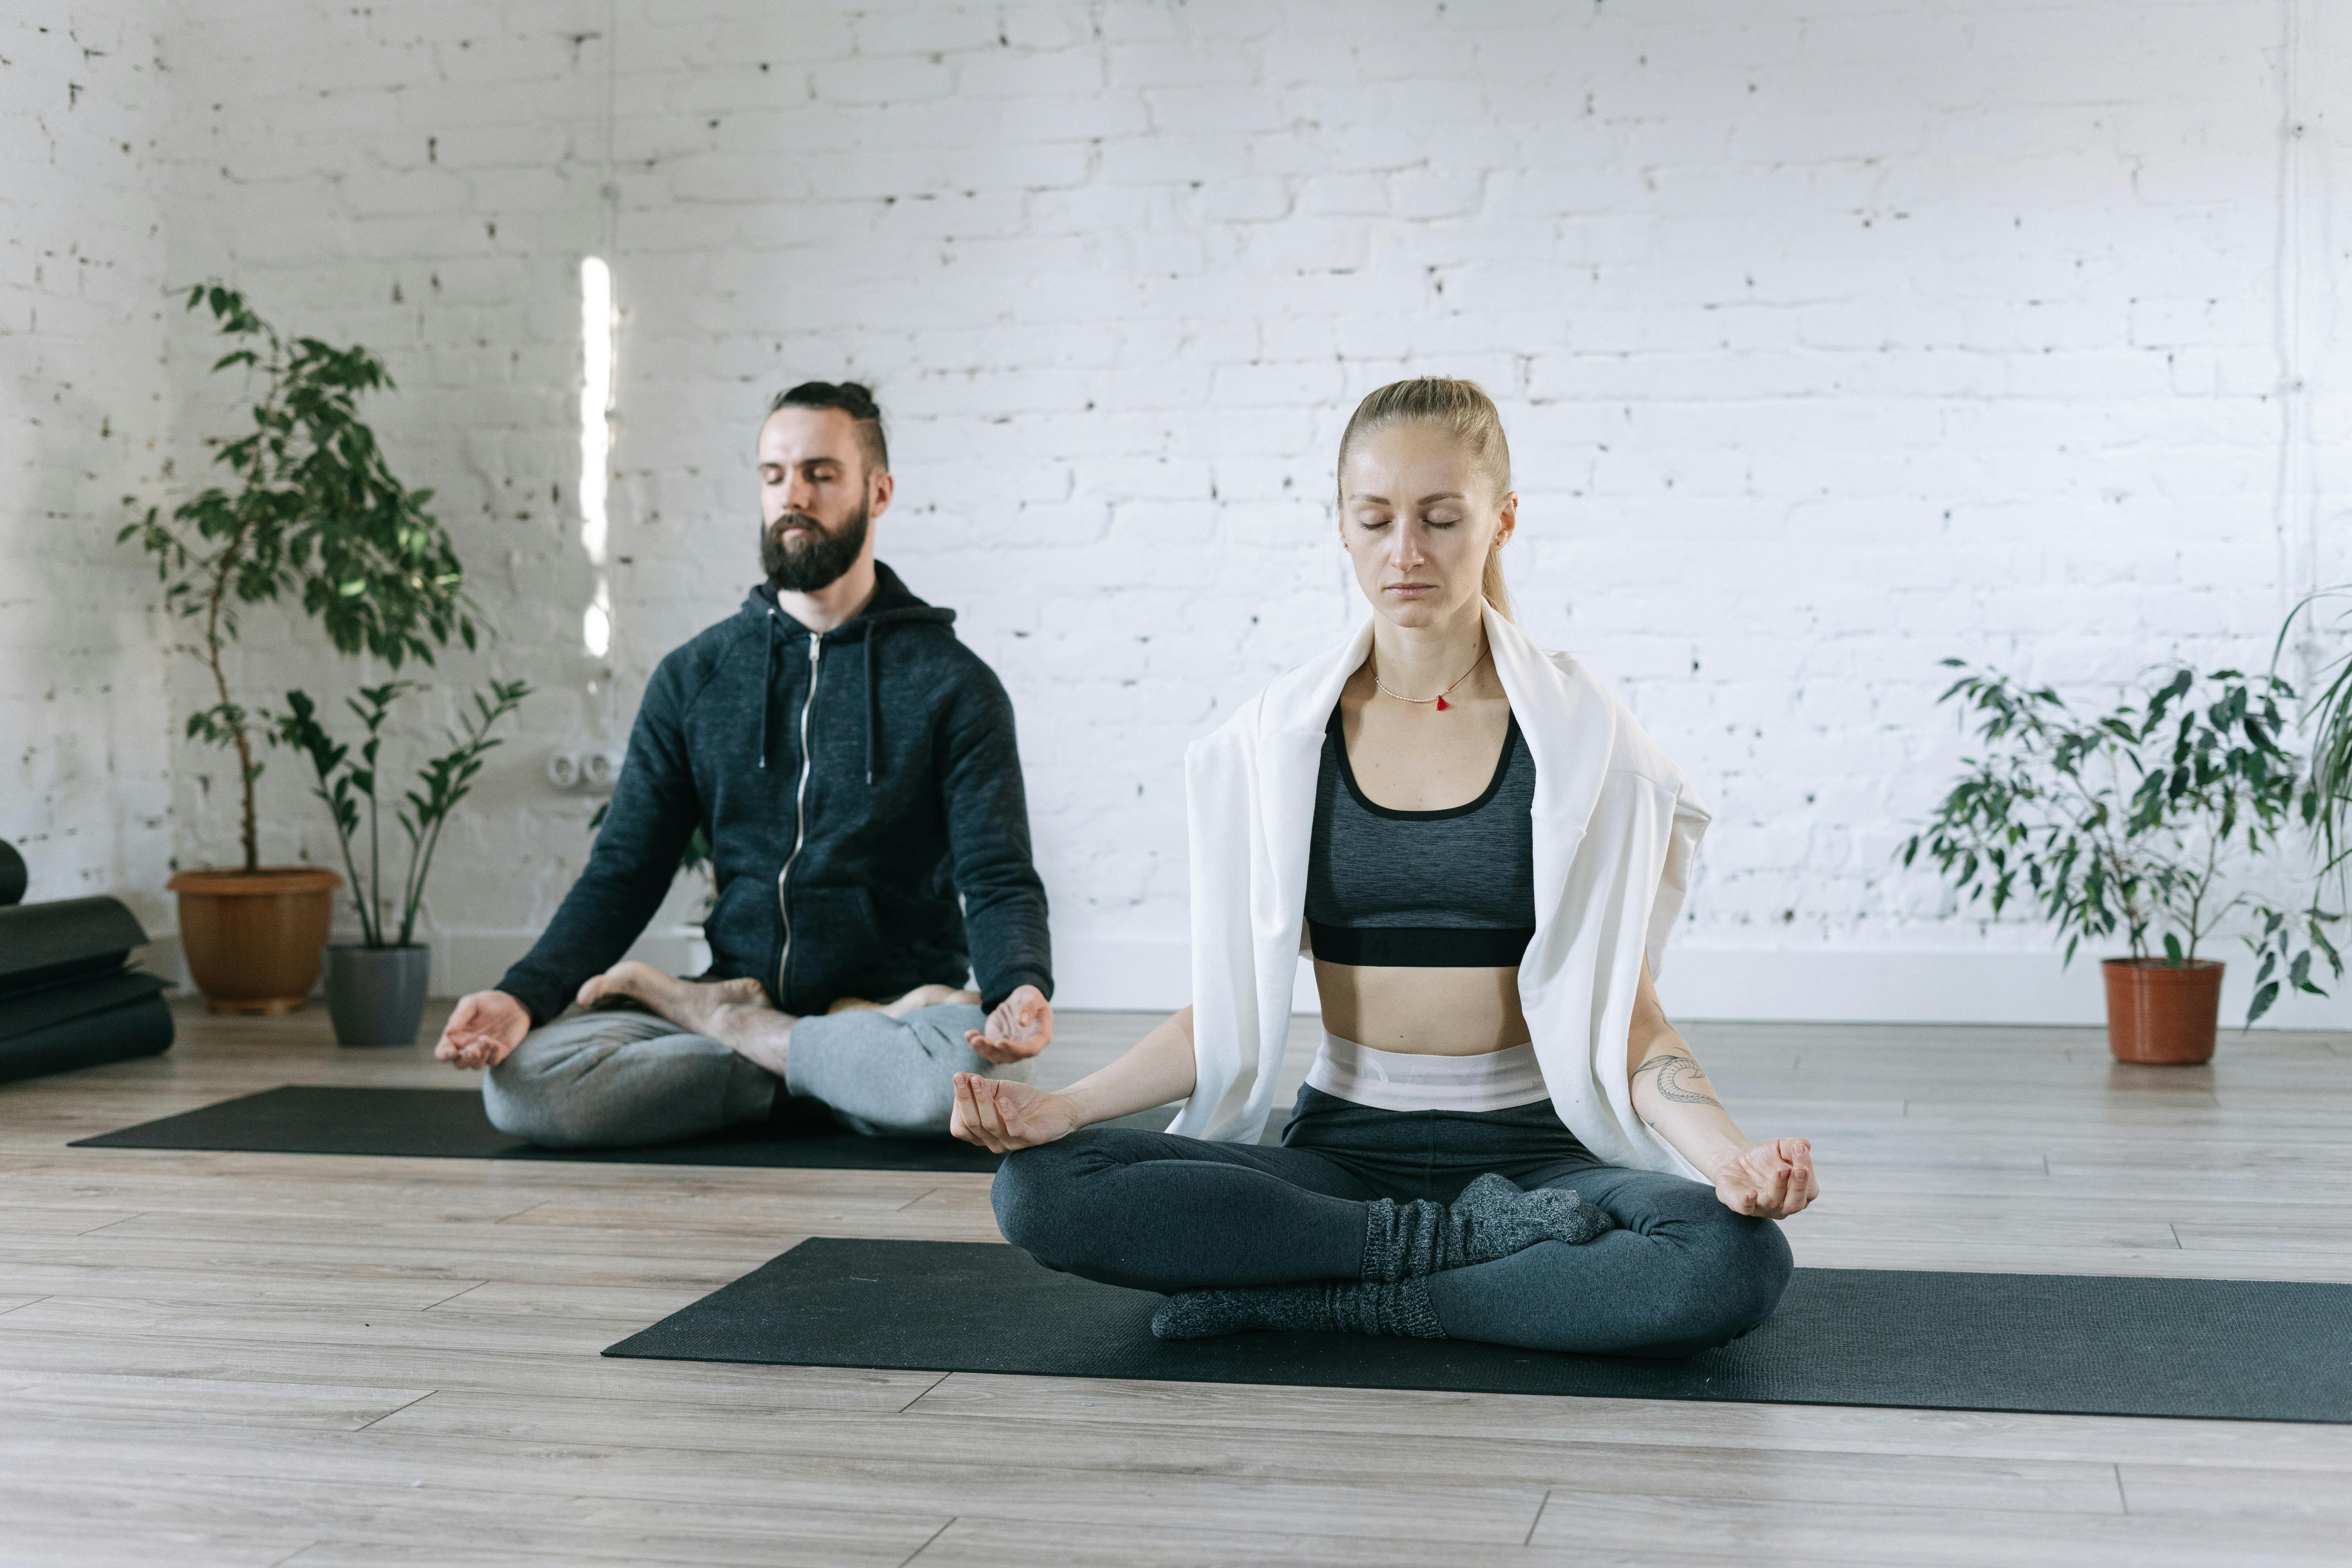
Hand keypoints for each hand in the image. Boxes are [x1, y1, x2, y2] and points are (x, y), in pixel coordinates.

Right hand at [434, 989, 531, 1069]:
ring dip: (479, 1058)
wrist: (512, 1002)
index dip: (444, 1055)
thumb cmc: (487, 1002)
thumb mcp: (471, 1003)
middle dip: (464, 1059)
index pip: (443, 1052)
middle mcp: (467, 1047)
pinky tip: (496, 1044)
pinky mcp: (498, 1052)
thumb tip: (448, 1032)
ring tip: (485, 1040)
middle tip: (471, 1049)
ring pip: (476, 1065)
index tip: (452, 1051)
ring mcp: (483, 1052)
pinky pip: (493, 1061)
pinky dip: (493, 1055)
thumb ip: (459, 1017)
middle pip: (459, 1064)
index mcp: (455, 1036)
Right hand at [950, 1073, 1078, 1151]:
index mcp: (982, 1134)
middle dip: (965, 1099)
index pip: (960, 1127)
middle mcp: (993, 1142)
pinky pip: (1015, 1130)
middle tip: (962, 1077)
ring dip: (983, 1100)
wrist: (1055, 1106)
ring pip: (990, 1125)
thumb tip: (958, 1076)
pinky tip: (1003, 1099)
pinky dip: (1007, 1114)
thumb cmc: (1021, 1099)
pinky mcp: (1031, 1139)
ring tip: (979, 1080)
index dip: (958, 1103)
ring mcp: (1011, 1143)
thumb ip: (978, 1086)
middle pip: (973, 1124)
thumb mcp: (997, 1089)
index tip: (958, 1077)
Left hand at [964, 983, 1051, 1063]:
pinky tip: (969, 1034)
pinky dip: (976, 1044)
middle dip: (993, 1051)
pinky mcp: (996, 1044)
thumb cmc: (1030, 998)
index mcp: (1040, 1037)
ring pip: (996, 1056)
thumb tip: (1021, 1021)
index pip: (1030, 1049)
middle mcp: (1025, 1047)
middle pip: (1010, 1057)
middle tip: (979, 1041)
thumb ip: (1029, 1008)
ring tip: (971, 1037)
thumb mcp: (1032, 997)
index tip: (1000, 1042)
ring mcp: (1010, 1047)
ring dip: (982, 1049)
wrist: (1018, 1000)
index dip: (1016, 1049)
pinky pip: (986, 1048)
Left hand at [1709, 1138, 1817, 1219]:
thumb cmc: (1765, 1157)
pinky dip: (1748, 1202)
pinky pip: (1745, 1208)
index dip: (1807, 1170)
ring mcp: (1762, 1207)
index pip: (1809, 1189)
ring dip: (1778, 1186)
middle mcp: (1782, 1205)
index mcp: (1798, 1193)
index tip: (1800, 1149)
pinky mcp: (1740, 1204)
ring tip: (1781, 1169)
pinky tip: (1751, 1193)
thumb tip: (1804, 1144)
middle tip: (1799, 1169)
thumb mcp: (1779, 1147)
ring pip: (1773, 1203)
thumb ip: (1792, 1146)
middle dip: (1798, 1186)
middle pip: (1796, 1203)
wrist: (1736, 1161)